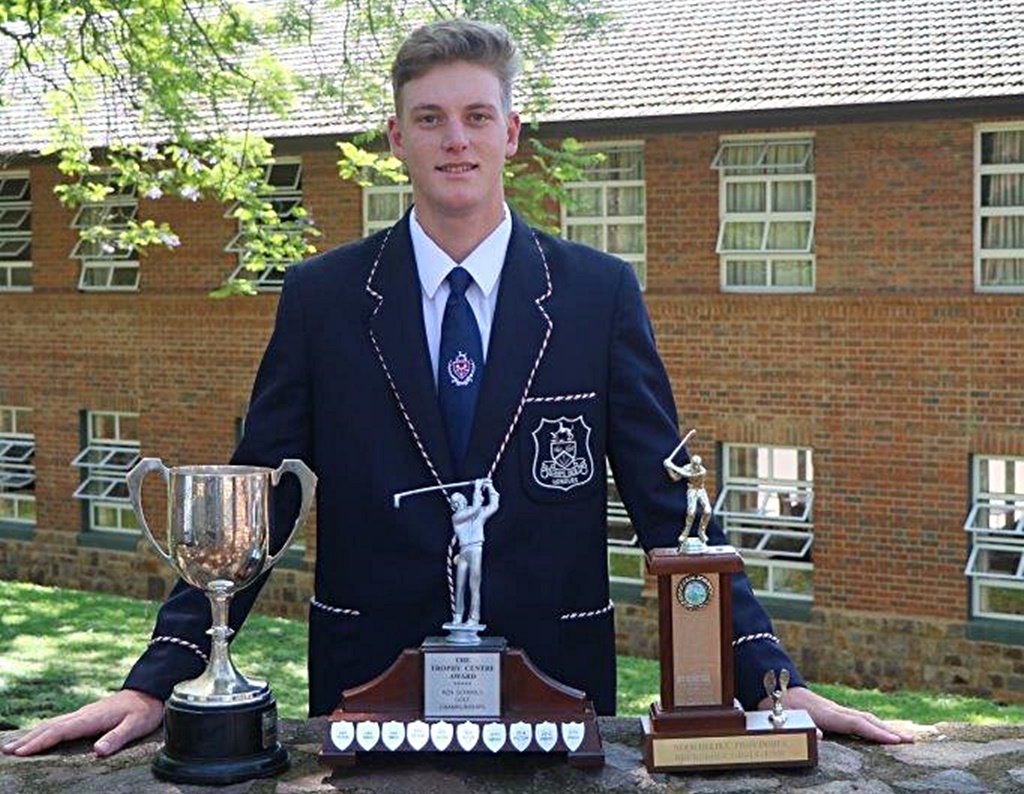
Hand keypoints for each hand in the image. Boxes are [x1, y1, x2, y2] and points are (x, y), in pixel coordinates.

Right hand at [1, 689, 163, 757]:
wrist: (151, 691)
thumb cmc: (145, 710)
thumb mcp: (136, 725)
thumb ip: (117, 737)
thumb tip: (97, 751)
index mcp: (92, 718)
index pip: (60, 731)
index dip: (40, 742)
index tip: (21, 753)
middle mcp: (84, 714)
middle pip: (50, 727)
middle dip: (28, 740)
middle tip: (6, 752)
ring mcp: (84, 713)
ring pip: (53, 724)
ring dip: (33, 735)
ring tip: (14, 746)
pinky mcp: (87, 715)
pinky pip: (60, 723)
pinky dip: (44, 730)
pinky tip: (39, 735)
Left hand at [758, 686, 913, 743]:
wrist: (768, 684)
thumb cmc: (776, 705)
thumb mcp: (785, 719)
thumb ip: (801, 728)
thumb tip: (820, 738)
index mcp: (825, 713)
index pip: (857, 723)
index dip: (877, 733)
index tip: (896, 741)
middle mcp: (833, 709)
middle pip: (866, 720)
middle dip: (889, 731)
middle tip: (912, 741)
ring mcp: (833, 709)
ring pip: (863, 717)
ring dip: (883, 727)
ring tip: (903, 737)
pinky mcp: (830, 711)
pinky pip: (856, 718)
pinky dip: (871, 724)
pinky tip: (877, 730)